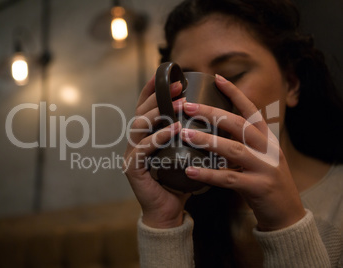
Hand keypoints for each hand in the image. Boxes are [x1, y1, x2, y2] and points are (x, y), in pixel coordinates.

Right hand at [123, 75, 190, 228]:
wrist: (169, 210)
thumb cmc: (179, 180)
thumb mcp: (185, 152)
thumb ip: (189, 135)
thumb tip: (213, 114)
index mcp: (146, 136)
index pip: (145, 107)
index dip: (153, 89)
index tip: (168, 74)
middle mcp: (135, 142)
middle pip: (141, 111)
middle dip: (159, 96)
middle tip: (179, 86)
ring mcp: (131, 154)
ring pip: (139, 126)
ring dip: (159, 113)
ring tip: (180, 105)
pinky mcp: (133, 168)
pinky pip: (143, 148)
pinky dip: (159, 137)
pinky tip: (174, 129)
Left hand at [182, 74, 305, 230]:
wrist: (286, 212)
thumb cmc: (265, 181)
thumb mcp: (258, 156)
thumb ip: (240, 142)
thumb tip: (211, 129)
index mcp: (266, 138)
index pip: (250, 110)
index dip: (234, 93)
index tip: (217, 78)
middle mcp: (267, 149)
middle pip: (239, 124)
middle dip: (212, 113)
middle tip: (188, 106)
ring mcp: (265, 167)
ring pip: (234, 149)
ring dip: (208, 140)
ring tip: (185, 133)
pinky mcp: (259, 187)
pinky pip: (229, 179)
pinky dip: (208, 174)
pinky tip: (190, 170)